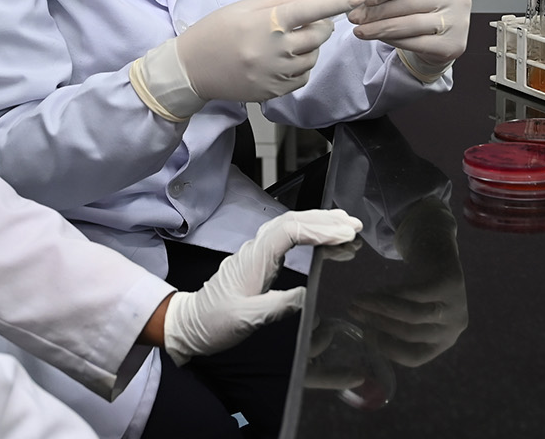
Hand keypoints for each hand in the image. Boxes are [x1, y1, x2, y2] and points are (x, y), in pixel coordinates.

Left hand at [162, 210, 361, 364]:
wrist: (190, 324)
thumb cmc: (214, 322)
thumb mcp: (246, 319)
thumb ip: (276, 306)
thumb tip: (307, 296)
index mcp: (253, 259)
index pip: (290, 231)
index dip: (319, 229)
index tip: (344, 234)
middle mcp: (255, 249)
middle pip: (292, 220)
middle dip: (325, 219)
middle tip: (354, 224)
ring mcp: (257, 253)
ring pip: (289, 225)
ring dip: (318, 221)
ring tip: (345, 223)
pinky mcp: (259, 260)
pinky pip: (286, 236)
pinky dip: (307, 231)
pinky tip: (320, 235)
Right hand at [177, 0, 363, 102]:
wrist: (191, 68)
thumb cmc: (216, 31)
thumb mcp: (246, 7)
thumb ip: (284, 1)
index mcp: (267, 23)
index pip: (310, 10)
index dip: (337, 3)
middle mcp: (275, 50)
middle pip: (319, 35)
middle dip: (319, 26)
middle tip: (305, 21)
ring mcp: (275, 74)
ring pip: (313, 58)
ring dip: (308, 48)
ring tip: (284, 43)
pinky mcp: (274, 92)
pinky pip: (302, 77)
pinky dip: (300, 67)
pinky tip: (279, 60)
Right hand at [344, 199, 466, 367]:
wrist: (438, 254)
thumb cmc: (420, 289)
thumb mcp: (412, 313)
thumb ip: (395, 326)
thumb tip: (367, 334)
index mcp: (442, 342)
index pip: (415, 357)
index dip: (387, 349)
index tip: (364, 335)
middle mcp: (453, 328)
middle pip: (410, 333)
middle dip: (377, 323)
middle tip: (353, 311)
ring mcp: (455, 306)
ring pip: (412, 314)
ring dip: (380, 308)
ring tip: (358, 300)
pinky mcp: (451, 284)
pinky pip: (416, 293)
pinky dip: (392, 292)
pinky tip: (376, 289)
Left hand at [348, 0, 470, 75]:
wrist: (445, 36)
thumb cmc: (426, 8)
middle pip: (408, 3)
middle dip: (376, 12)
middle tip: (355, 17)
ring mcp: (457, 23)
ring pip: (409, 25)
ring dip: (379, 28)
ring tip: (361, 30)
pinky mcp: (452, 45)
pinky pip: (414, 43)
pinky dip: (393, 40)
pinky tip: (379, 37)